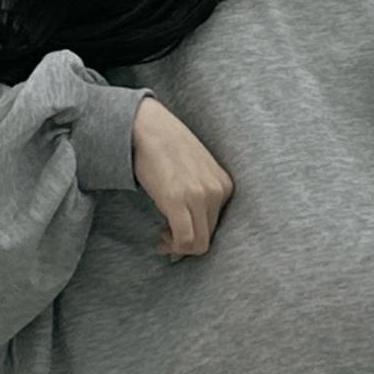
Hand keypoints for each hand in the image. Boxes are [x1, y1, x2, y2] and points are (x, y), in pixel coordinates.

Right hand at [132, 94, 233, 257]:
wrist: (148, 126)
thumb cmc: (167, 145)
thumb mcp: (196, 169)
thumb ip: (199, 193)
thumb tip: (190, 228)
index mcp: (224, 184)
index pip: (217, 225)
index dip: (198, 235)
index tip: (179, 235)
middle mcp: (217, 191)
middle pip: (209, 237)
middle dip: (188, 245)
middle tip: (167, 239)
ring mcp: (199, 196)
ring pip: (198, 244)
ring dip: (179, 248)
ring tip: (163, 239)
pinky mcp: (178, 200)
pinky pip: (184, 239)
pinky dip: (173, 246)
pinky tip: (161, 239)